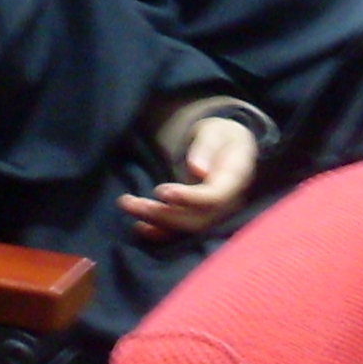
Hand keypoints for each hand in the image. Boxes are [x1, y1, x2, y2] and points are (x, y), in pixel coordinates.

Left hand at [118, 115, 259, 242]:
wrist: (227, 149)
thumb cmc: (220, 137)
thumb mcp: (215, 132)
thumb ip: (207, 147)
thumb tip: (198, 169)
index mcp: (235, 179)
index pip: (214, 198)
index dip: (188, 198)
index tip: (161, 191)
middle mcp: (227, 204)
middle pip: (196, 218)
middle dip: (162, 213)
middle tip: (130, 201)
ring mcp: (213, 214)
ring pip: (185, 227)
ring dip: (154, 220)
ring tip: (127, 205)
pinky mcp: (199, 217)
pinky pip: (181, 230)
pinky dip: (160, 231)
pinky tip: (139, 226)